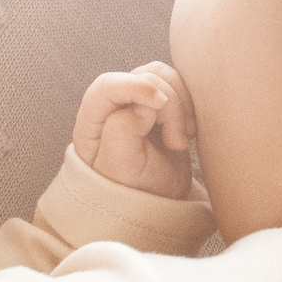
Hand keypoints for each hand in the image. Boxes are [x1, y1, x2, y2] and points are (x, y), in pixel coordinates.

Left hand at [72, 63, 195, 200]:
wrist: (157, 205)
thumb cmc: (132, 191)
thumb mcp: (120, 169)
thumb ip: (122, 134)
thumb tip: (142, 107)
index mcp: (92, 120)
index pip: (107, 85)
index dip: (135, 86)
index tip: (160, 103)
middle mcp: (114, 105)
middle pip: (143, 77)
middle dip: (167, 106)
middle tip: (175, 144)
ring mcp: (139, 103)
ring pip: (163, 77)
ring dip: (181, 105)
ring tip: (181, 140)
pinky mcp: (162, 106)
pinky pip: (179, 86)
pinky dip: (189, 105)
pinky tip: (188, 132)